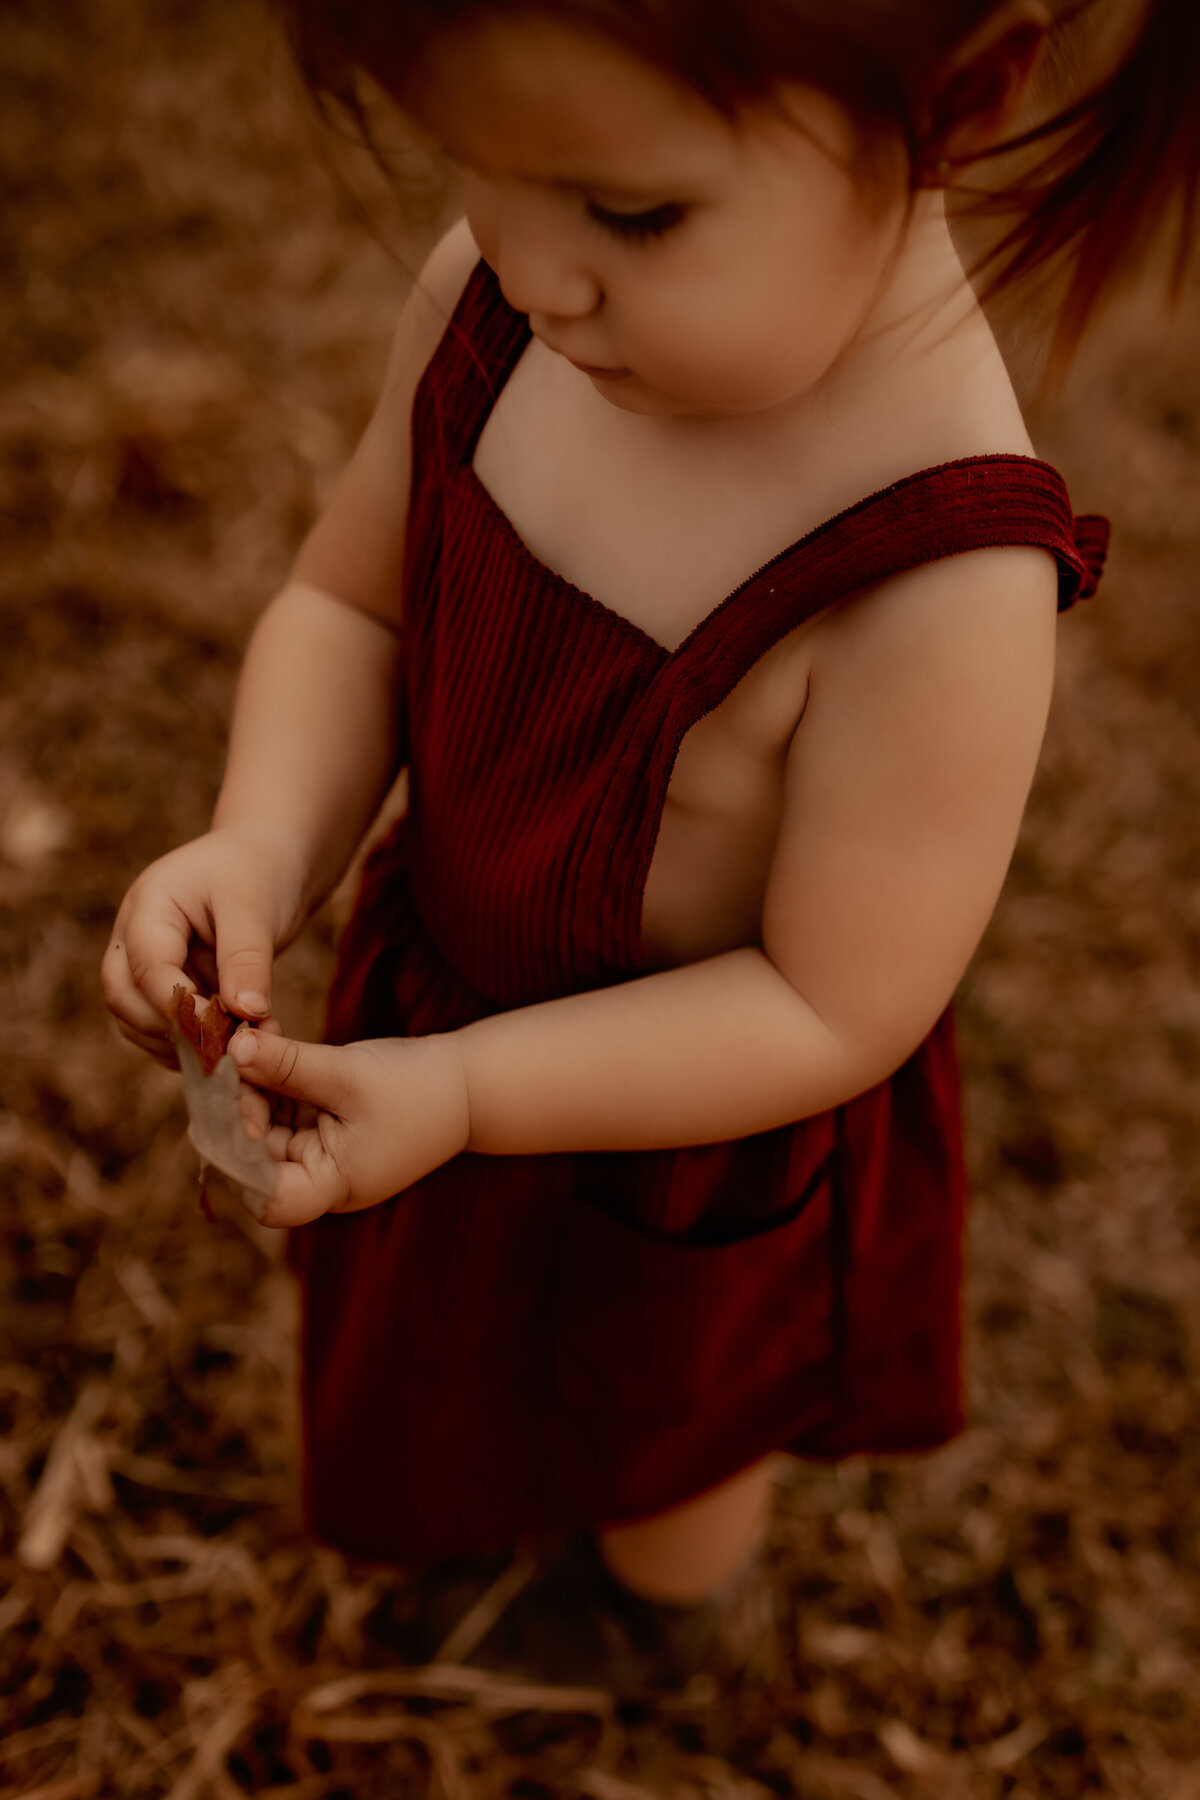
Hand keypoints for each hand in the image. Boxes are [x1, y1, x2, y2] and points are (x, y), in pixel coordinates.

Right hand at [102, 824, 308, 1065]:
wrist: (268, 860)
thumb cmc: (259, 872)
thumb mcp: (256, 907)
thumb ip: (247, 959)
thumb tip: (246, 1012)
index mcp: (149, 906)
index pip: (146, 967)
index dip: (180, 1005)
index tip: (224, 1030)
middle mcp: (134, 937)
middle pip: (124, 998)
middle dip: (170, 1029)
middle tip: (226, 1046)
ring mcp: (145, 964)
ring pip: (138, 1020)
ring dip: (182, 1044)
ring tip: (239, 1046)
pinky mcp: (166, 986)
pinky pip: (162, 1028)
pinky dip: (192, 1044)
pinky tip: (234, 1045)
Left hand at [228, 1028, 471, 1227]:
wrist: (470, 1082)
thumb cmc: (418, 1087)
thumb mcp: (348, 1074)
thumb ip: (287, 1065)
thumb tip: (231, 1048)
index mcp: (332, 1186)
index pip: (266, 1196)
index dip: (234, 1158)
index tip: (218, 1106)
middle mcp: (320, 1178)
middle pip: (256, 1153)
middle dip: (236, 1102)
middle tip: (222, 1052)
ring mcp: (320, 1154)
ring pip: (264, 1124)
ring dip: (250, 1081)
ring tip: (244, 1032)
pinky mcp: (322, 1128)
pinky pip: (282, 1106)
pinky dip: (270, 1075)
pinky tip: (262, 1036)